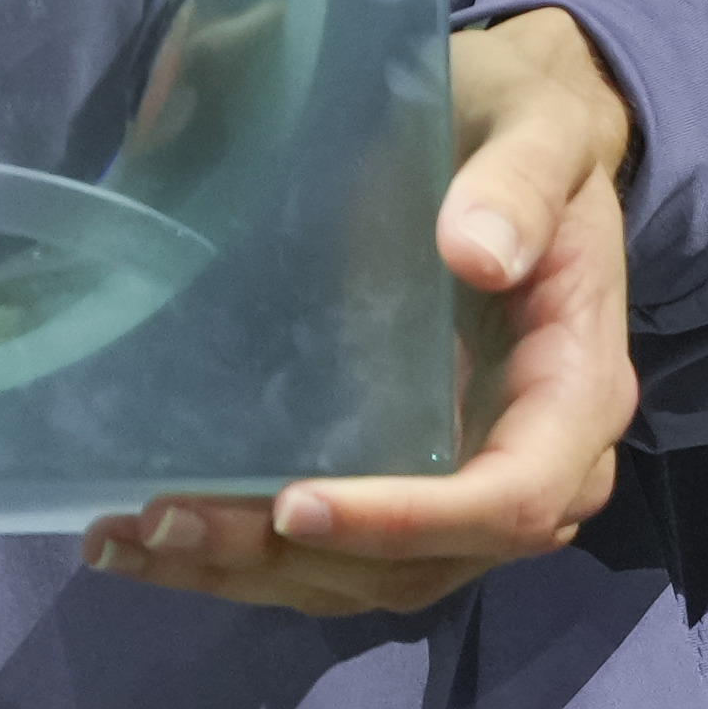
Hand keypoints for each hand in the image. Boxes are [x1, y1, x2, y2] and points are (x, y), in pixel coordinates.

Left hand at [88, 5, 644, 618]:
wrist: (517, 140)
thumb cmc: (524, 129)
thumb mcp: (538, 129)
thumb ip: (521, 183)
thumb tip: (478, 255)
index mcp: (576, 387)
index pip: (514, 499)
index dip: (409, 523)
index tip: (297, 504)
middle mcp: (533, 461)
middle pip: (425, 563)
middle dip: (296, 561)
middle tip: (169, 518)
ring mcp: (466, 484)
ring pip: (367, 579)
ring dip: (249, 576)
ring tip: (130, 538)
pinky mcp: (405, 482)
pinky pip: (335, 555)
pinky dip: (242, 561)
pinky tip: (144, 536)